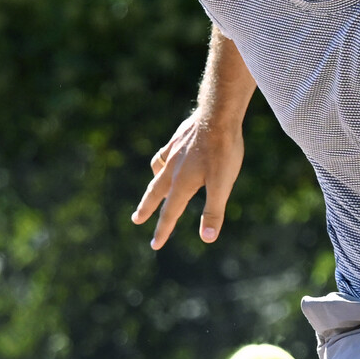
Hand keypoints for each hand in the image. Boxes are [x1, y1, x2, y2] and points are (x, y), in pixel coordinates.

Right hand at [130, 110, 243, 249]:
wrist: (218, 113)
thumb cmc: (223, 150)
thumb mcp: (223, 184)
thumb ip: (214, 211)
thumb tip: (207, 238)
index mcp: (182, 183)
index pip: (170, 213)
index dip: (163, 231)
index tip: (154, 245)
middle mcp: (172, 169)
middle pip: (155, 193)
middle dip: (146, 209)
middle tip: (136, 219)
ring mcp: (173, 152)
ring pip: (157, 171)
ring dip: (153, 183)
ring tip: (153, 190)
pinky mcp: (178, 138)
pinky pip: (164, 152)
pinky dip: (161, 161)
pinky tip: (167, 158)